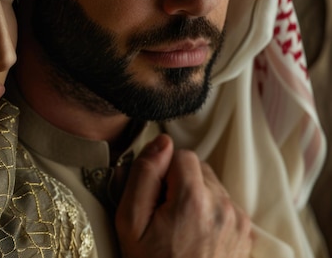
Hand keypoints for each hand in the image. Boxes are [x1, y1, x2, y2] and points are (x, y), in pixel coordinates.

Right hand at [115, 134, 251, 257]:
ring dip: (195, 196)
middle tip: (163, 212)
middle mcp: (223, 206)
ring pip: (212, 186)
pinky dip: (209, 211)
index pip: (182, 154)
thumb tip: (161, 143)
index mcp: (194, 199)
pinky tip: (194, 233)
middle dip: (179, 182)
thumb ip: (144, 175)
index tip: (154, 195)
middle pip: (199, 169)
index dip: (163, 170)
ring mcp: (238, 221)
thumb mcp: (130, 222)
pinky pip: (224, 205)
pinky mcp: (245, 234)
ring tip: (178, 226)